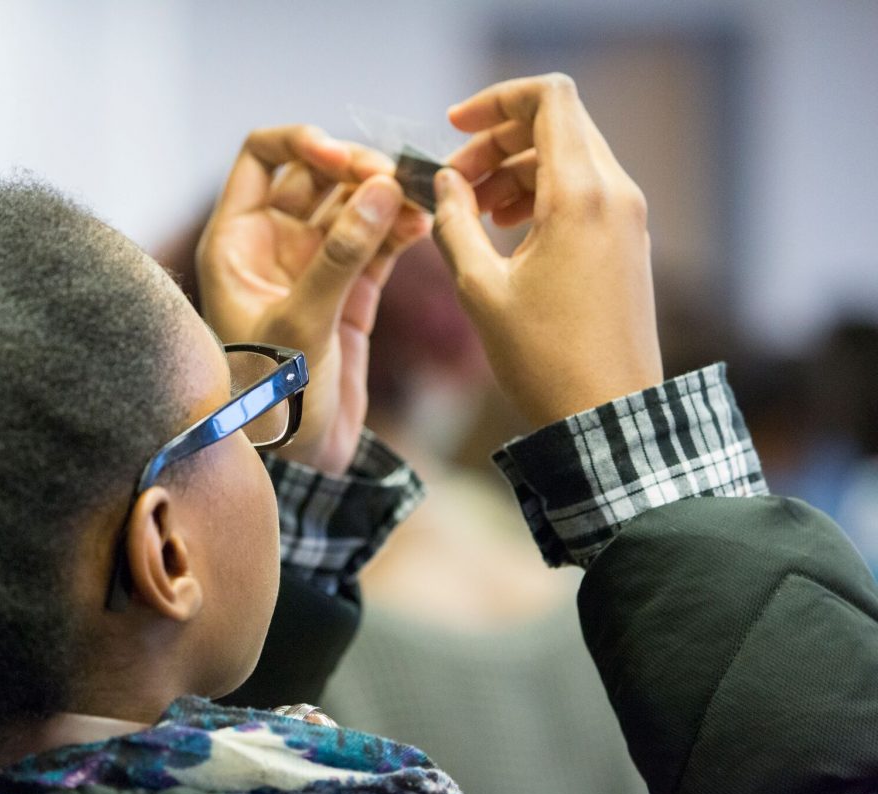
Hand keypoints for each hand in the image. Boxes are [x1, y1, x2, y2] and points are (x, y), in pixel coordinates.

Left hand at [197, 126, 429, 473]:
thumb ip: (341, 256)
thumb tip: (382, 188)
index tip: (345, 158)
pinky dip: (401, 228)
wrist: (297, 464)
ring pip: (354, 205)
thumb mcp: (301, 325)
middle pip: (317, 174)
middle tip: (394, 180)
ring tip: (420, 200)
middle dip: (357, 168)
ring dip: (387, 196)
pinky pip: (378, 242)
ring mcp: (315, 267)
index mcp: (237, 243)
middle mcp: (273, 246)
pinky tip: (423, 225)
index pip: (263, 157)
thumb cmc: (274, 401)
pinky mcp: (351, 293)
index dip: (304, 143)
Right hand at [433, 74, 662, 426]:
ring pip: (568, 156)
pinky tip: (506, 229)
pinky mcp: (627, 241)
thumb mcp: (480, 289)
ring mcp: (627, 217)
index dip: (496, 100)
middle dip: (497, 141)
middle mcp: (614, 193)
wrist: (607, 416)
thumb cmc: (544, 359)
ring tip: (471, 210)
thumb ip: (455, 223)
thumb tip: (445, 183)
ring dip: (515, 169)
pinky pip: (583, 190)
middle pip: (556, 123)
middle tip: (454, 181)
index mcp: (580, 195)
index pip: (549, 97)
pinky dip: (540, 192)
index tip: (454, 127)